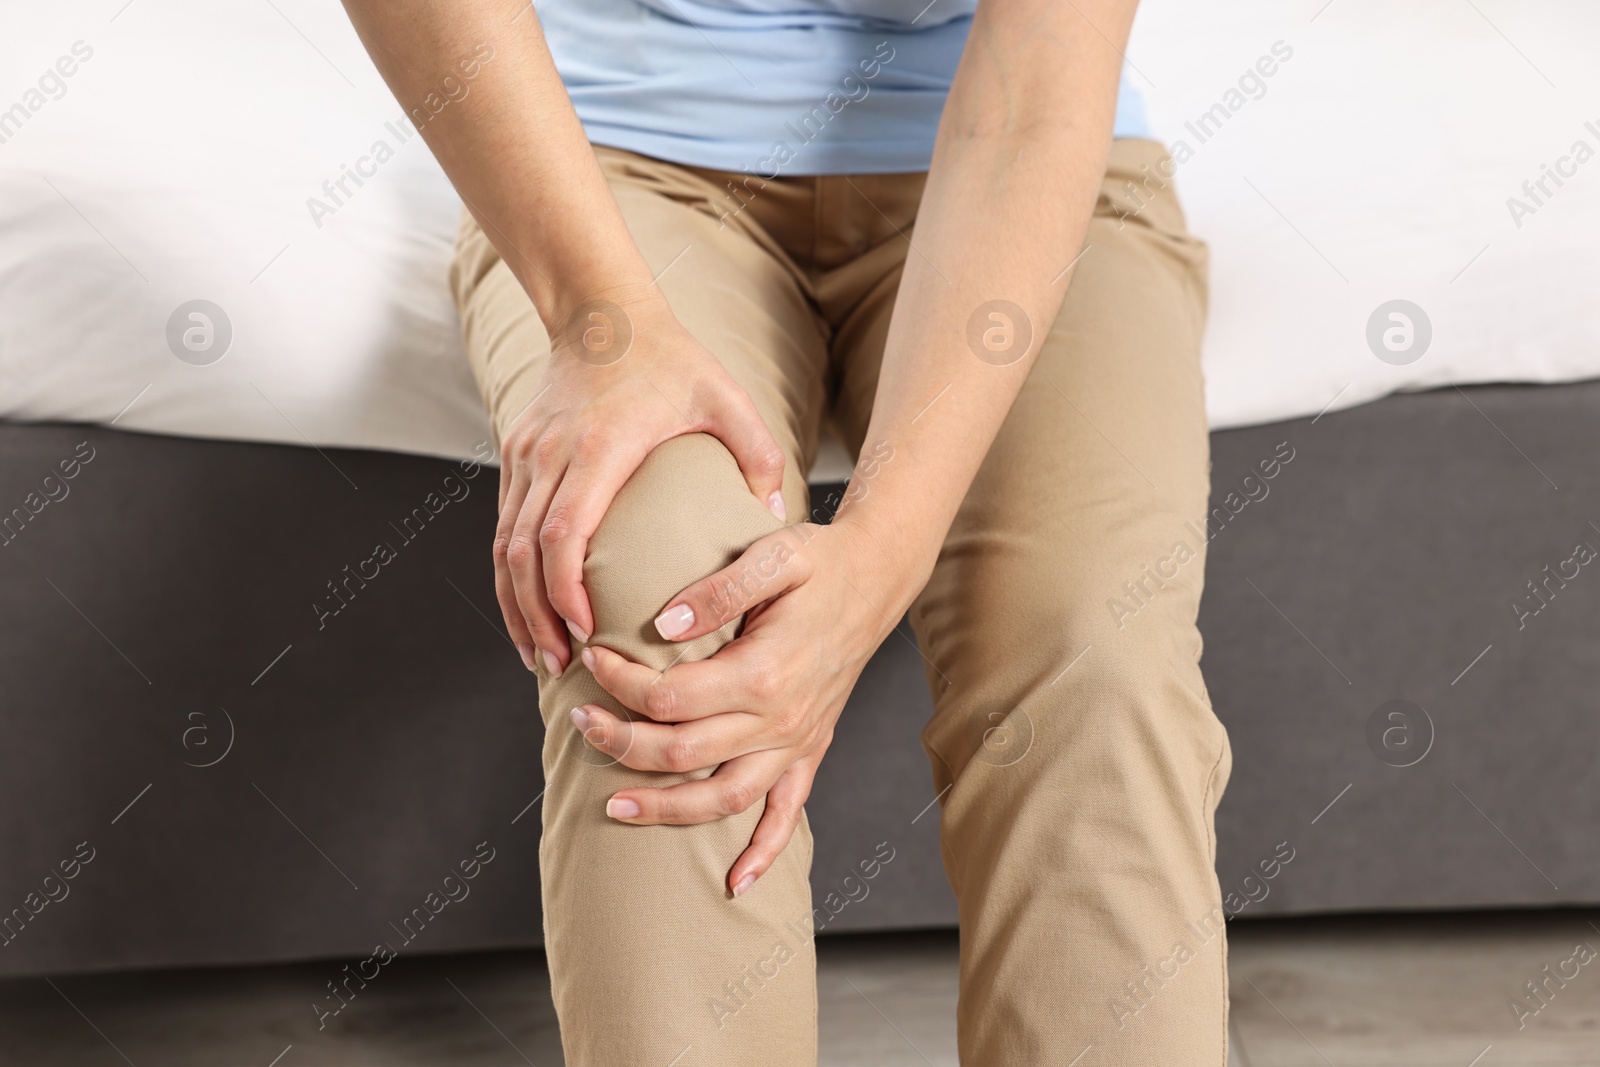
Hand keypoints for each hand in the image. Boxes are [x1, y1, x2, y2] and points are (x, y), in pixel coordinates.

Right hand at [494, 291, 787, 675]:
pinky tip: (527, 612)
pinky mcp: (516, 455)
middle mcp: (552, 454)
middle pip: (524, 551)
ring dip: (516, 605)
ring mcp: (526, 455)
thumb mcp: (726, 397)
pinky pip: (503, 527)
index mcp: (600, 447)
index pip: (565, 531)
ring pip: (504, 545)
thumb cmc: (670, 358)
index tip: (587, 632)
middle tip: (561, 666)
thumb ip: (758, 452)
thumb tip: (775, 516)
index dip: (567, 590)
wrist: (602, 310)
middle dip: (537, 616)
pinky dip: (510, 576)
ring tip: (539, 654)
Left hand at [569, 517, 913, 895]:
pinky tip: (734, 882)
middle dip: (621, 744)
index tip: (593, 659)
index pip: (671, 697)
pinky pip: (786, 814)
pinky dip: (763, 854)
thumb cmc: (820, 562)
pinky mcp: (810, 751)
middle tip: (579, 723)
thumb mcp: (776, 554)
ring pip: (724, 798)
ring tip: (614, 806)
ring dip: (666, 809)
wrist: (876, 578)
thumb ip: (720, 590)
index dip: (622, 683)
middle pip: (684, 754)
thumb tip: (665, 623)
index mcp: (765, 671)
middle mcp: (781, 718)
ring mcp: (797, 742)